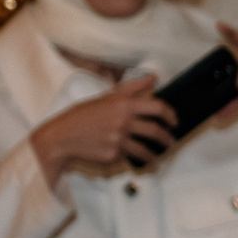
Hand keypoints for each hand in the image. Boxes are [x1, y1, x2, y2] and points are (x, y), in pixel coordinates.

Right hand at [30, 74, 177, 181]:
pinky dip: (134, 159)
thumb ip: (133, 88)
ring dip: (155, 155)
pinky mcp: (113, 156)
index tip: (174, 121)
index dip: (171, 115)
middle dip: (167, 138)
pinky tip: (135, 159)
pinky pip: (129, 157)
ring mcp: (118, 140)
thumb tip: (153, 78)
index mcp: (123, 104)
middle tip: (170, 141)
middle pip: (156, 131)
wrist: (62, 136)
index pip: (157, 107)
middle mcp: (123, 122)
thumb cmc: (84, 115)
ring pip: (146, 150)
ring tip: (157, 156)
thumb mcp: (106, 97)